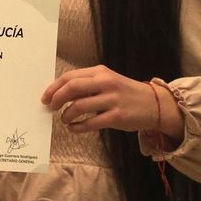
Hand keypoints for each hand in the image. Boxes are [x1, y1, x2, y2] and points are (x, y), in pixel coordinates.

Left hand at [41, 66, 176, 136]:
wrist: (154, 104)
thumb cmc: (125, 93)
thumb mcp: (107, 82)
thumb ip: (87, 85)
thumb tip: (59, 94)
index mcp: (101, 72)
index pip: (70, 77)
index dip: (54, 87)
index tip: (45, 97)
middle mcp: (106, 83)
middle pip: (72, 88)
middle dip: (56, 99)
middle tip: (51, 108)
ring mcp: (112, 99)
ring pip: (79, 106)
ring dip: (66, 115)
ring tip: (65, 119)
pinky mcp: (117, 116)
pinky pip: (90, 123)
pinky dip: (77, 127)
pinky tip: (73, 128)